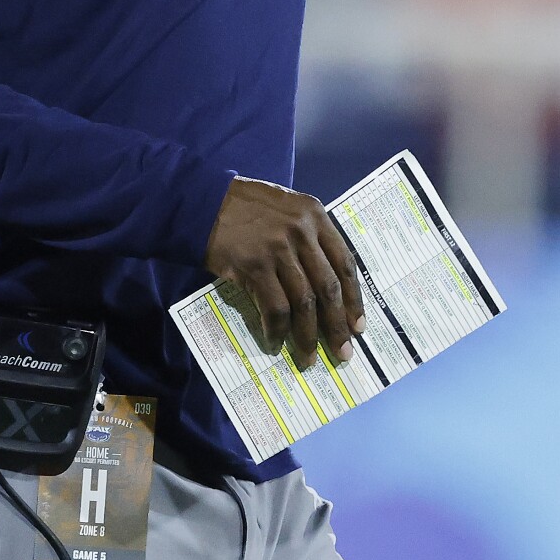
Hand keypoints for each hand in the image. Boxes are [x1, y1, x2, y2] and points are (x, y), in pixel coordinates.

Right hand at [204, 176, 364, 370]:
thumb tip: (324, 286)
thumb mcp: (287, 207)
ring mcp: (278, 249)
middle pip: (328, 287)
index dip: (353, 298)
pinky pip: (275, 308)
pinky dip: (277, 330)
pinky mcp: (255, 266)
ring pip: (304, 303)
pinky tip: (276, 343)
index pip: (344, 263)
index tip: (357, 325)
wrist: (202, 202)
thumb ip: (308, 235)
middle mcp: (301, 231)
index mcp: (314, 215)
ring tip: (308, 357)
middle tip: (342, 352)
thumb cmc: (245, 206)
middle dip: (337, 325)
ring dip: (307, 336)